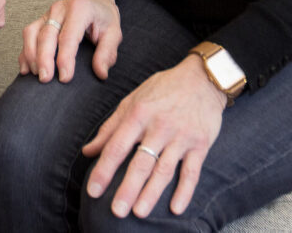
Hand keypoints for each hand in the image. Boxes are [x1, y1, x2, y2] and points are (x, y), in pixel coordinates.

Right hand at [20, 0, 121, 83]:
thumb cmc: (102, 16)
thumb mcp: (113, 32)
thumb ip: (107, 52)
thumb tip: (101, 73)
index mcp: (80, 9)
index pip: (69, 36)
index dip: (65, 58)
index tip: (65, 78)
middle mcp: (60, 8)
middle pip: (47, 35)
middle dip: (44, 58)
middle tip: (45, 79)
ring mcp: (48, 13)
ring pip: (32, 33)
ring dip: (31, 55)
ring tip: (37, 74)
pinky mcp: (40, 20)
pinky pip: (28, 35)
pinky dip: (25, 53)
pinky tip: (27, 69)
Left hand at [81, 58, 226, 218]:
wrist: (203, 78)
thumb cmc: (164, 89)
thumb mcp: (133, 100)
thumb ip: (110, 127)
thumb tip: (88, 151)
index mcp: (139, 114)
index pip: (117, 146)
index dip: (104, 170)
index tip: (93, 190)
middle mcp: (159, 126)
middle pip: (141, 162)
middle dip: (127, 188)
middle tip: (116, 210)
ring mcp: (181, 137)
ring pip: (164, 170)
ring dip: (152, 193)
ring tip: (139, 212)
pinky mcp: (200, 144)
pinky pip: (192, 171)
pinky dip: (185, 191)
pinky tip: (175, 208)